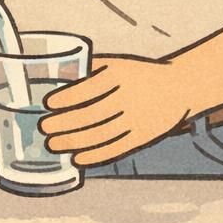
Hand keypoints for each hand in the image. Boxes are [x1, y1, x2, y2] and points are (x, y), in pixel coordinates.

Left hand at [38, 56, 199, 166]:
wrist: (178, 87)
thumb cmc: (136, 75)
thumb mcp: (116, 64)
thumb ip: (88, 68)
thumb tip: (51, 75)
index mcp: (121, 75)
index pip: (90, 88)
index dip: (67, 97)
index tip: (48, 103)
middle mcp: (130, 97)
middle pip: (92, 114)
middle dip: (64, 123)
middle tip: (44, 127)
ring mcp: (138, 119)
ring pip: (101, 134)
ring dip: (73, 142)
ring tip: (52, 145)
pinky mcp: (143, 137)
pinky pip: (116, 149)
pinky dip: (94, 156)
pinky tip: (76, 159)